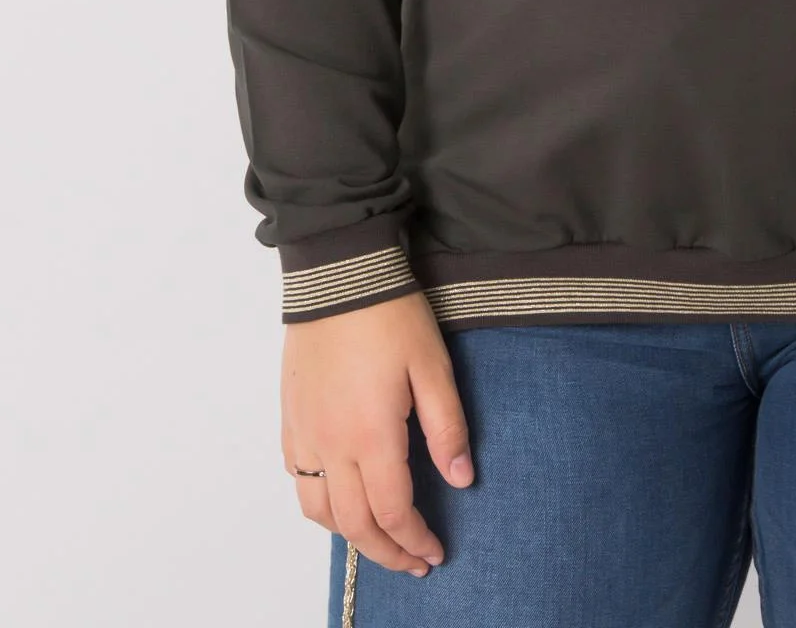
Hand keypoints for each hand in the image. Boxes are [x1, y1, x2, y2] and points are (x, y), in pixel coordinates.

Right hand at [280, 289, 474, 575]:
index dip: (416, 541)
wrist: (337, 275)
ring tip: (380, 540)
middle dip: (387, 552)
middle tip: (413, 563)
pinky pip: (299, 480)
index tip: (435, 553)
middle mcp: (330, 444)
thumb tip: (461, 478)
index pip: (393, 511)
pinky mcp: (290, 419)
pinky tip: (340, 499)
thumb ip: (447, 427)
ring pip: (319, 511)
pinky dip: (320, 506)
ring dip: (350, 536)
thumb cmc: (389, 314)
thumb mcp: (433, 366)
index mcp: (370, 435)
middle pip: (354, 524)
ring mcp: (304, 434)